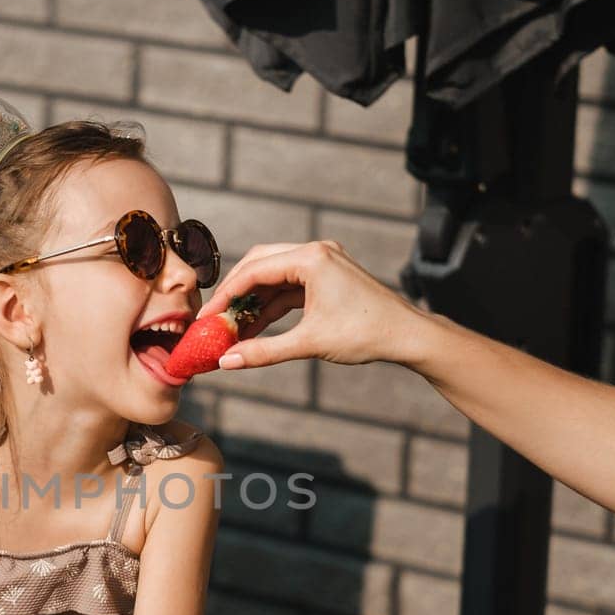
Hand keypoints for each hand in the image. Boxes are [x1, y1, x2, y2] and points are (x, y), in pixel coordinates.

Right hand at [198, 240, 429, 369]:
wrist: (408, 335)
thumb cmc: (366, 334)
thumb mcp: (309, 344)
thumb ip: (264, 352)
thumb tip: (226, 362)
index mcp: (311, 258)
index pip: (254, 271)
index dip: (225, 296)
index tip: (206, 318)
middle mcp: (315, 252)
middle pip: (259, 265)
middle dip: (235, 294)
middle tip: (214, 319)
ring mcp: (323, 262)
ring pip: (274, 277)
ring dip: (253, 302)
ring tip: (232, 329)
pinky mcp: (327, 276)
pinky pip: (290, 287)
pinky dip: (272, 305)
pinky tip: (255, 326)